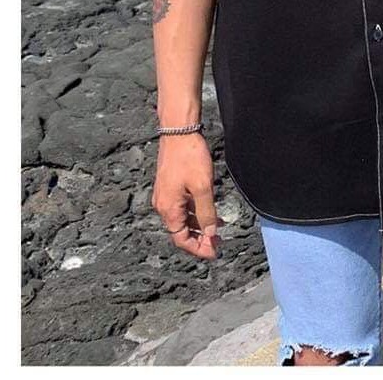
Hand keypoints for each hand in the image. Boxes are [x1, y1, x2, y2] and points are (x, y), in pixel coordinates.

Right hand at [152, 133, 221, 259]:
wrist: (178, 131)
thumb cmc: (189, 156)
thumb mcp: (202, 187)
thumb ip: (207, 213)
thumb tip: (210, 233)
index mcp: (168, 209)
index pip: (181, 239)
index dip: (198, 249)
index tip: (214, 252)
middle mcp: (163, 205)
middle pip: (181, 231)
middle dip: (200, 239)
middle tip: (218, 243)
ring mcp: (166, 195)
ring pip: (183, 219)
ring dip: (200, 226)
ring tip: (218, 229)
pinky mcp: (171, 186)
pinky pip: (183, 206)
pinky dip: (197, 212)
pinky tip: (210, 211)